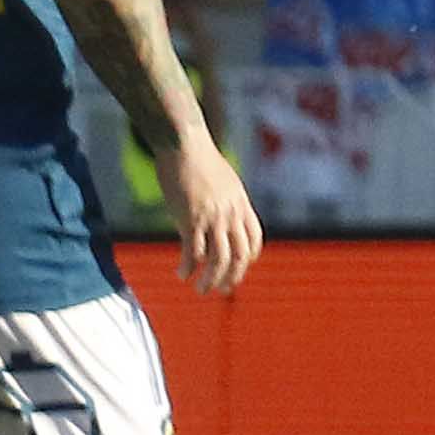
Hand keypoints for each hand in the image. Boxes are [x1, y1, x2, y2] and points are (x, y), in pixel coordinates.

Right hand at [167, 142, 261, 295]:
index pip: (253, 240)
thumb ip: (224, 198)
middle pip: (239, 255)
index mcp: (240, 204)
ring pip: (218, 258)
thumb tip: (219, 208)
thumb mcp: (222, 180)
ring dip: (211, 279)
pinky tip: (181, 273)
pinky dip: (188, 266)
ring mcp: (213, 217)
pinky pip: (193, 251)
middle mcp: (231, 214)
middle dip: (232, 277)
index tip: (235, 268)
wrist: (184, 144)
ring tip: (201, 290)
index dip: (247, 259)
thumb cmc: (198, 158)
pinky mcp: (191, 218)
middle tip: (220, 290)